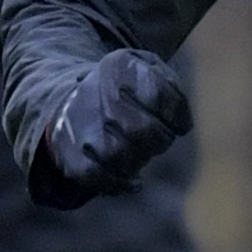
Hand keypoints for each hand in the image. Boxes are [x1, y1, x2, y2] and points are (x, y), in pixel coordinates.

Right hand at [36, 49, 190, 205]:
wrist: (77, 99)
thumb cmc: (127, 88)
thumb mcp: (148, 68)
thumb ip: (169, 85)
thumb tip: (181, 121)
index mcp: (119, 69)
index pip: (159, 94)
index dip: (177, 115)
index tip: (179, 123)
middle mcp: (95, 94)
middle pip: (143, 129)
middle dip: (160, 139)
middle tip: (159, 138)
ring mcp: (80, 125)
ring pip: (120, 155)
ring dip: (141, 158)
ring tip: (142, 152)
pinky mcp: (70, 153)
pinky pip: (96, 175)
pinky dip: (120, 183)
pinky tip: (135, 181)